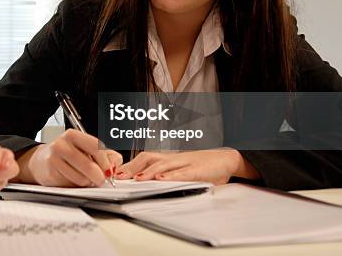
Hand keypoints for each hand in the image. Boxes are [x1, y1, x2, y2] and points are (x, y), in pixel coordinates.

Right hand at [19, 129, 122, 186]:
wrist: (41, 161)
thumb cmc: (67, 155)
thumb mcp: (86, 149)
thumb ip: (106, 154)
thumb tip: (116, 164)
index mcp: (73, 135)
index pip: (95, 146)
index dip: (105, 161)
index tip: (109, 170)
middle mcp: (62, 145)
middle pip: (89, 165)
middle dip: (99, 176)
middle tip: (101, 180)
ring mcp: (54, 159)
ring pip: (81, 178)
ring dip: (86, 182)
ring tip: (82, 177)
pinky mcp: (50, 174)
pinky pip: (71, 185)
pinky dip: (75, 185)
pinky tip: (71, 179)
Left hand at [115, 149, 259, 184]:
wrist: (226, 159)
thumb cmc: (202, 166)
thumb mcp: (180, 170)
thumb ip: (165, 175)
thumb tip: (145, 182)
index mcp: (168, 158)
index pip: (144, 158)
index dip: (129, 164)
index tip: (115, 173)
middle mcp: (173, 158)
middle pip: (148, 158)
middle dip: (132, 167)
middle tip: (119, 176)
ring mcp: (185, 162)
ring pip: (163, 164)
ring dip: (148, 172)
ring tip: (136, 179)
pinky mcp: (197, 170)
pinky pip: (182, 172)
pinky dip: (171, 176)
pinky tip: (162, 179)